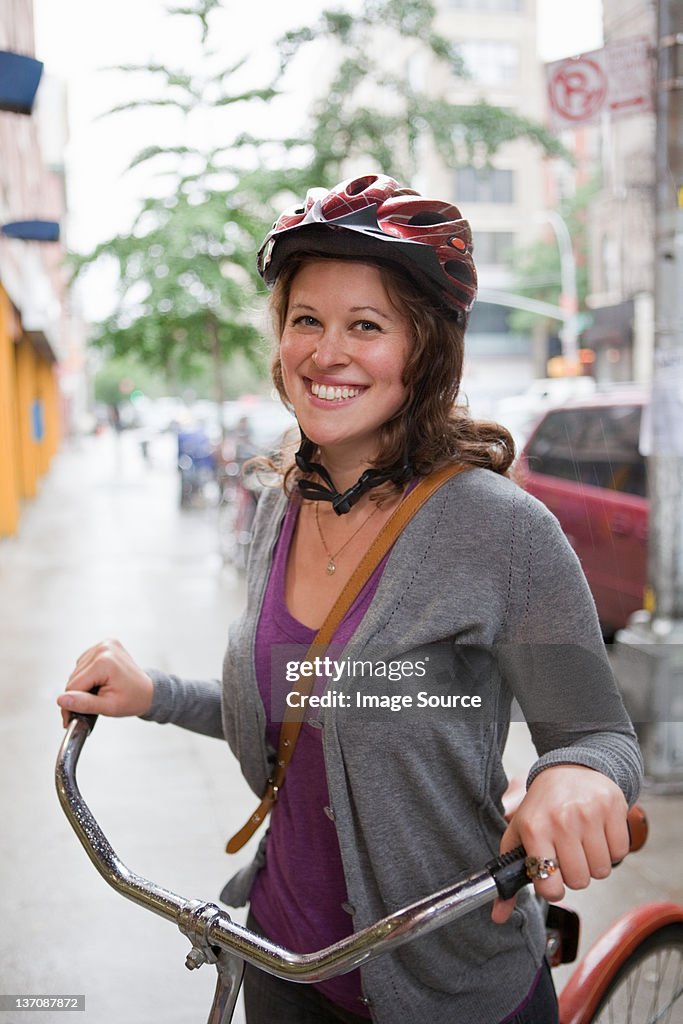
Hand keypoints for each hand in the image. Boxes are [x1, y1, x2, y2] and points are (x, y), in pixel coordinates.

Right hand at [57, 639, 153, 726]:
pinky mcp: (104, 646)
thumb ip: (83, 703)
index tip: (71, 716)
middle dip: (78, 694)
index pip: (73, 685)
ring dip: (82, 684)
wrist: (147, 691)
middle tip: (89, 706)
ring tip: (98, 692)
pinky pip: (84, 664)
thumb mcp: (108, 707)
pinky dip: (87, 675)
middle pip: (74, 678)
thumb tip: (62, 700)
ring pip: (76, 671)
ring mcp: (104, 645)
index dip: (71, 703)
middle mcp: (103, 649)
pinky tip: (99, 681)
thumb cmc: (133, 699)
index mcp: (104, 662)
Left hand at [492, 764, 629, 924]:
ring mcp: (589, 813)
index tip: (550, 876)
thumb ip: (507, 879)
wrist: (568, 768)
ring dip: (593, 863)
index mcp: (534, 828)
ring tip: (581, 842)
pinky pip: (620, 853)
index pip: (549, 887)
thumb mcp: (519, 835)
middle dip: (573, 874)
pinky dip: (610, 850)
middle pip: (579, 882)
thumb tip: (498, 917)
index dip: (551, 888)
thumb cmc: (542, 807)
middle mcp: (561, 820)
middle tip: (567, 853)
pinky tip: (597, 833)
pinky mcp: (612, 807)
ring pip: (601, 871)